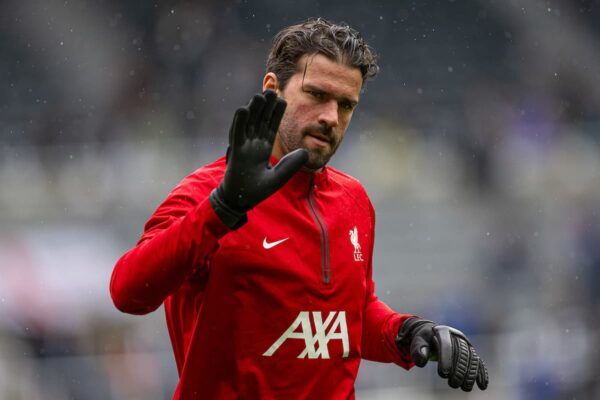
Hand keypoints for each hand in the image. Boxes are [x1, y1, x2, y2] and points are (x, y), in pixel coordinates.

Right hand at [209, 90, 307, 228]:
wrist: (241, 201)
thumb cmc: (257, 190)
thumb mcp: (279, 177)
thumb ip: (291, 165)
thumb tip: (306, 152)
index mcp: (262, 149)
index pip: (271, 127)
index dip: (276, 114)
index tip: (283, 100)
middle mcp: (253, 145)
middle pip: (260, 121)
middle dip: (266, 107)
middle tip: (273, 90)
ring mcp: (243, 147)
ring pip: (249, 124)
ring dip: (254, 109)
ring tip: (260, 95)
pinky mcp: (235, 152)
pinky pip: (237, 134)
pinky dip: (239, 122)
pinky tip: (243, 109)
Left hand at [396, 318, 488, 391]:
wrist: (432, 334)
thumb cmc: (424, 340)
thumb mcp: (417, 341)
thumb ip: (418, 349)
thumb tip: (422, 361)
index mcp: (442, 331)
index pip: (446, 344)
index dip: (446, 359)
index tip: (443, 374)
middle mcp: (456, 336)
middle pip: (461, 353)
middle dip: (459, 370)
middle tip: (453, 384)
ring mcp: (465, 343)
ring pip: (472, 358)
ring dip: (470, 374)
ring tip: (465, 388)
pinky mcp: (471, 351)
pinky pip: (478, 362)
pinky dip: (481, 373)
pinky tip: (482, 385)